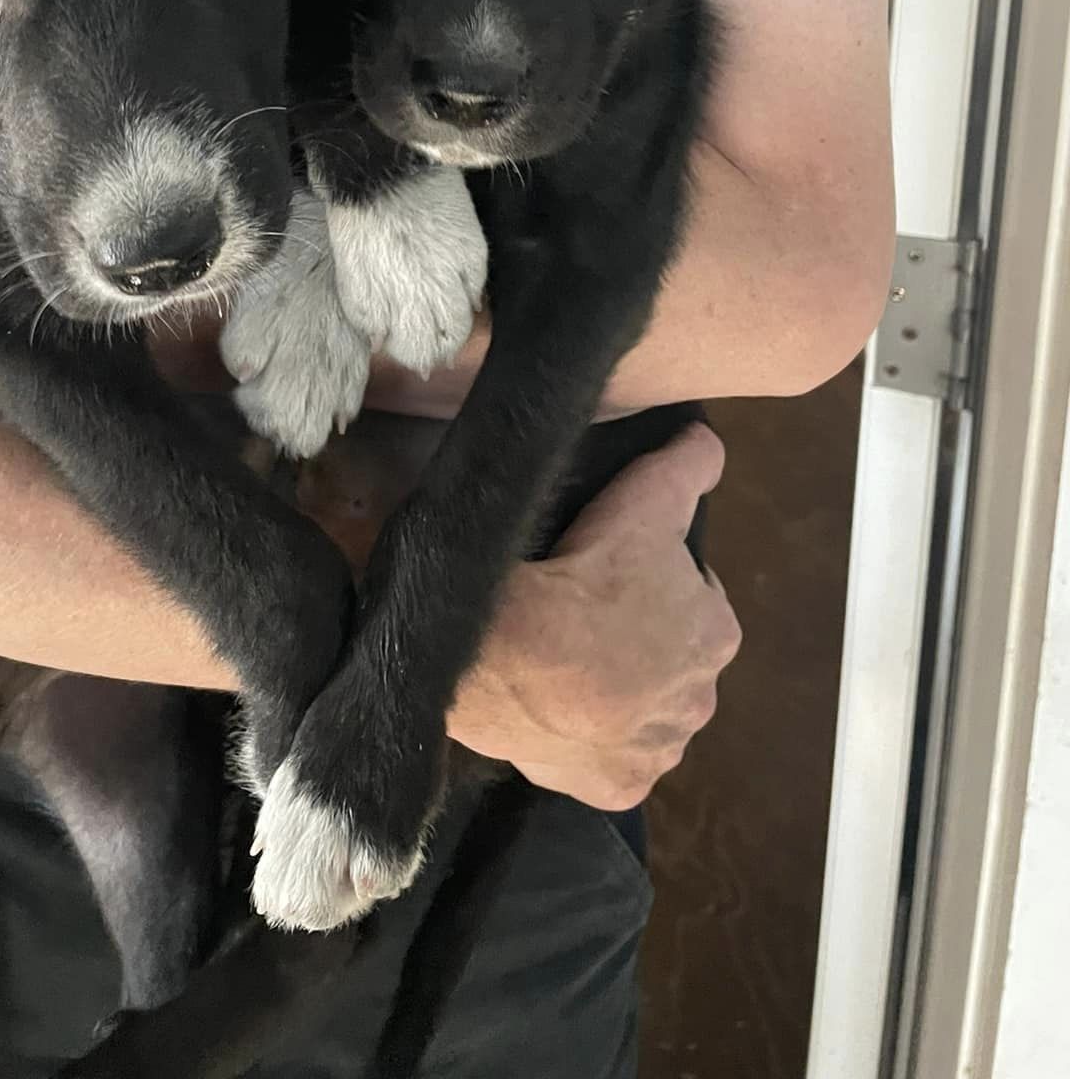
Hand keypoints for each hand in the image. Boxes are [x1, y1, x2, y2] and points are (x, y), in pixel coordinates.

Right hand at [447, 423, 738, 807]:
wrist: (513, 657)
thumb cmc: (586, 575)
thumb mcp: (642, 498)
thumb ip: (688, 465)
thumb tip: (709, 442)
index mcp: (716, 634)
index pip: (693, 600)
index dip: (653, 581)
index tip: (610, 570)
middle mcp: (700, 702)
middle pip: (670, 661)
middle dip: (638, 642)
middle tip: (581, 614)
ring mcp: (656, 750)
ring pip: (642, 716)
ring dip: (615, 696)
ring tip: (561, 663)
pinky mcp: (612, 787)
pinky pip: (605, 761)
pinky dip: (585, 742)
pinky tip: (554, 712)